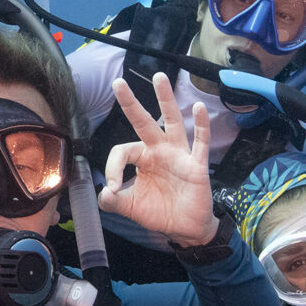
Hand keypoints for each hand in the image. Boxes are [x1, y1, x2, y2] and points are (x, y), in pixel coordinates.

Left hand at [97, 73, 216, 247]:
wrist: (185, 228)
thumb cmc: (159, 212)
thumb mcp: (130, 208)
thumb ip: (113, 201)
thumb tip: (104, 194)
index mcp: (142, 158)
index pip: (123, 151)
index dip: (113, 168)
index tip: (114, 189)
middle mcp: (159, 150)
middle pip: (143, 122)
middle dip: (131, 103)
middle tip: (118, 83)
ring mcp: (179, 154)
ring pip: (172, 122)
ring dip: (166, 100)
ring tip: (159, 77)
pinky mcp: (196, 164)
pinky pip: (200, 141)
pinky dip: (201, 125)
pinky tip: (197, 107)